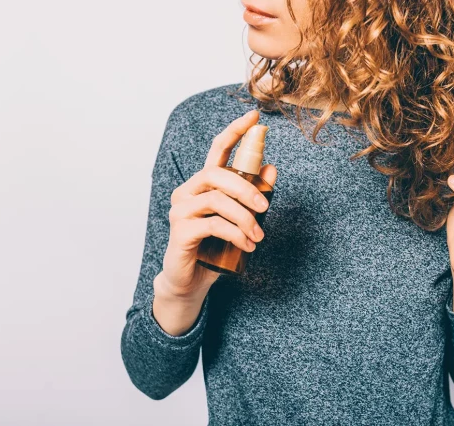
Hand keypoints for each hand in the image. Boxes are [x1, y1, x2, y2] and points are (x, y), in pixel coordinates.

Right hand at [158, 109, 277, 301]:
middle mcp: (188, 191)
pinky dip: (235, 233)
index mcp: (203, 184)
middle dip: (247, 188)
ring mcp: (181, 210)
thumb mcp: (241, 219)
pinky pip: (212, 224)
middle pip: (217, 174)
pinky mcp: (181, 230)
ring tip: (258, 236)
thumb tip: (272, 168)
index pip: (217, 149)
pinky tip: (247, 245)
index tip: (254, 116)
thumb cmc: (216, 246)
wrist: (193, 280)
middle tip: (266, 207)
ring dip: (244, 217)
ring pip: (216, 200)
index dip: (235, 131)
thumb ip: (254, 194)